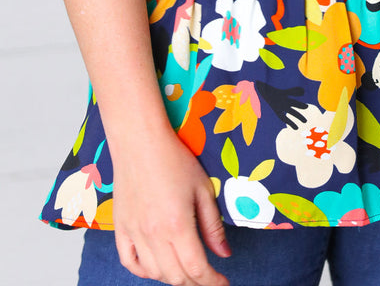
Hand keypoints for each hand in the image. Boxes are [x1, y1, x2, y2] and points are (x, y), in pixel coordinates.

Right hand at [111, 128, 230, 284]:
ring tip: (187, 269)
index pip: (197, 269)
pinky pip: (130, 262)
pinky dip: (145, 271)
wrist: (140, 142)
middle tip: (209, 277)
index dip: (212, 281)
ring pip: (154, 273)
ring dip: (173, 277)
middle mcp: (154, 235)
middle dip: (196, 282)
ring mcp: (134, 233)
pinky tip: (157, 266)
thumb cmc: (174, 160)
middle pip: (176, 277)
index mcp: (178, 226)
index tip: (223, 283)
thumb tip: (224, 255)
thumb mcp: (203, 189)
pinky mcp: (121, 228)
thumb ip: (213, 226)